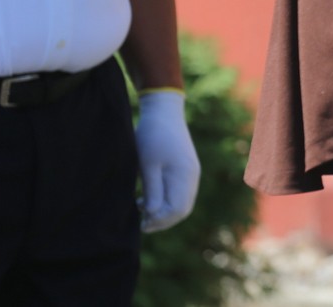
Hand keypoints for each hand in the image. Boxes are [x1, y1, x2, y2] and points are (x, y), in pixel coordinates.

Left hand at [135, 90, 200, 232]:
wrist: (163, 109)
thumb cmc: (152, 135)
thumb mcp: (147, 164)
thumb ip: (153, 190)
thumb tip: (153, 215)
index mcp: (184, 175)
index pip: (177, 210)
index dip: (160, 222)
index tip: (140, 224)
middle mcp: (192, 176)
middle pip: (182, 209)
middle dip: (162, 220)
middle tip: (141, 222)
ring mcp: (191, 172)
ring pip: (181, 202)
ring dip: (164, 211)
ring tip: (141, 209)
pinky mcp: (185, 167)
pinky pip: (180, 192)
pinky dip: (166, 201)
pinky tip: (148, 198)